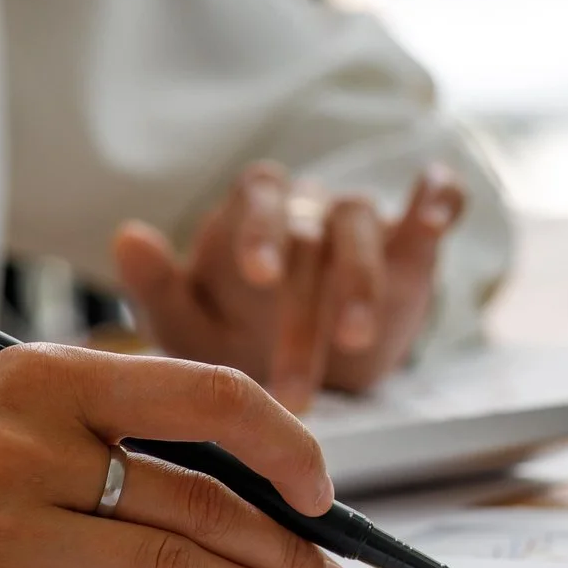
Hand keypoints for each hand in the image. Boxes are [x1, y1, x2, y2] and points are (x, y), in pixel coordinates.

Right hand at [0, 346, 358, 567]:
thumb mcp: (4, 408)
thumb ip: (111, 431)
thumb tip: (256, 484)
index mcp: (47, 374)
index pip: (208, 397)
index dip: (287, 445)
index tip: (326, 492)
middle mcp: (25, 440)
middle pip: (201, 499)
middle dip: (286, 548)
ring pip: (166, 566)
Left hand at [111, 162, 464, 409]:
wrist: (287, 367)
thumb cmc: (230, 337)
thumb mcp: (186, 326)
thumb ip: (156, 285)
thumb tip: (127, 236)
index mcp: (253, 216)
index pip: (257, 200)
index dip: (260, 231)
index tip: (258, 277)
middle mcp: (306, 210)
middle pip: (313, 231)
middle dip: (309, 302)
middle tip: (306, 367)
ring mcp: (359, 226)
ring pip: (364, 228)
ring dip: (363, 283)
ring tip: (356, 343)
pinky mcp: (409, 249)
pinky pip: (431, 209)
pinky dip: (440, 202)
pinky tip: (438, 215)